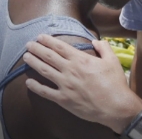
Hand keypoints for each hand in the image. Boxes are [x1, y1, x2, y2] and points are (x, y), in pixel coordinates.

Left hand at [23, 34, 141, 132]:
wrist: (114, 105)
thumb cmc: (115, 83)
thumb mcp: (112, 61)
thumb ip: (104, 48)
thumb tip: (96, 41)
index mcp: (81, 60)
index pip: (60, 47)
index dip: (48, 41)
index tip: (40, 36)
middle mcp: (70, 70)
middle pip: (49, 56)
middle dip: (37, 49)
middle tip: (29, 44)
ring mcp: (65, 85)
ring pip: (44, 71)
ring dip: (33, 62)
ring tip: (26, 57)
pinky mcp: (63, 99)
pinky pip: (45, 92)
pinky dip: (35, 86)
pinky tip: (29, 82)